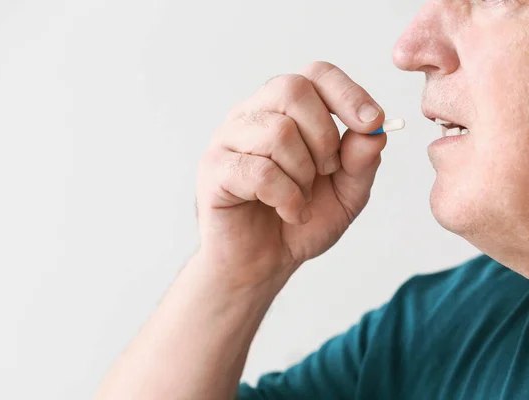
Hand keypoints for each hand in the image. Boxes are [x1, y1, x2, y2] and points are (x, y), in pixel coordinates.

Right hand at [196, 62, 387, 287]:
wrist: (260, 263)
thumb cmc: (298, 221)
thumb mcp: (346, 194)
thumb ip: (361, 162)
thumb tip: (374, 132)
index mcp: (283, 111)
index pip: (314, 74)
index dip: (347, 93)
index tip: (372, 122)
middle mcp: (252, 115)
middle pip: (291, 89)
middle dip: (323, 137)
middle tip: (326, 172)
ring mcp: (227, 140)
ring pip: (277, 131)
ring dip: (303, 175)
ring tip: (300, 198)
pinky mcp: (213, 170)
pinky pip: (259, 171)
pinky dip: (286, 198)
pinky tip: (288, 212)